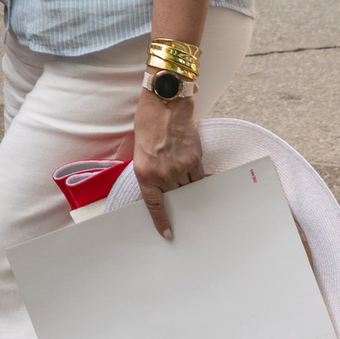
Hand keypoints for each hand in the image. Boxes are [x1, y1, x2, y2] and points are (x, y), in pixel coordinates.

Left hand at [129, 89, 204, 240]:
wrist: (166, 105)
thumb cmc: (149, 123)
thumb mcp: (141, 151)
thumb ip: (150, 170)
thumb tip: (160, 187)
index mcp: (144, 173)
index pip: (154, 205)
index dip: (161, 221)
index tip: (166, 233)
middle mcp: (162, 174)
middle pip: (173, 196)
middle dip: (175, 196)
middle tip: (177, 193)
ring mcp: (180, 169)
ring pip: (187, 188)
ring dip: (186, 185)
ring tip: (183, 173)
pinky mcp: (195, 161)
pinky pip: (198, 178)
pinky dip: (197, 178)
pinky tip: (195, 170)